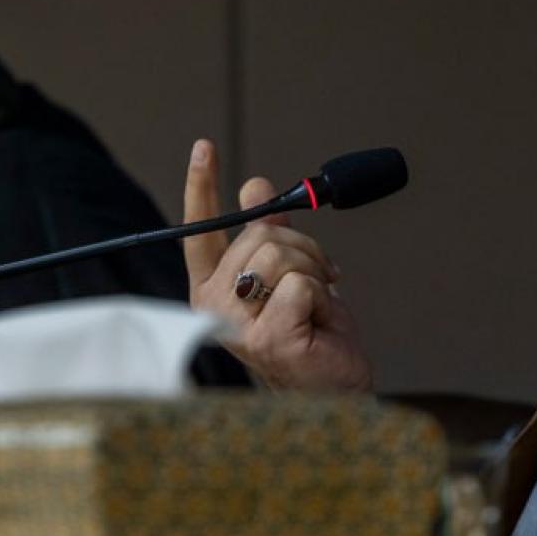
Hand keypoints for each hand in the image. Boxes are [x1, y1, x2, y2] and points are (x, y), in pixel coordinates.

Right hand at [183, 139, 371, 393]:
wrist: (334, 388)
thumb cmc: (312, 336)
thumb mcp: (293, 272)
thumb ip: (271, 232)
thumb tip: (255, 187)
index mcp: (213, 287)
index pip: (202, 230)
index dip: (202, 186)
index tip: (204, 147)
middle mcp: (213, 304)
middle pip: (260, 235)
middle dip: (303, 248)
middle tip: (319, 279)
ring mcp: (234, 323)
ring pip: (280, 254)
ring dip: (315, 272)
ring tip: (318, 303)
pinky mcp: (265, 336)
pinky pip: (300, 283)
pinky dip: (323, 296)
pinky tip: (319, 321)